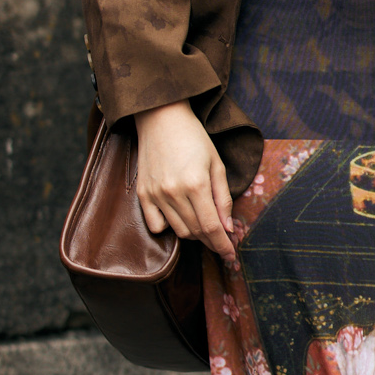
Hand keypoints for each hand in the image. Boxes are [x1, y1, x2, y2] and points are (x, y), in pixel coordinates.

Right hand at [133, 101, 237, 266]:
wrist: (162, 119)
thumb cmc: (194, 138)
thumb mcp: (217, 164)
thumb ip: (223, 199)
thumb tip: (228, 228)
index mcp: (196, 185)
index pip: (212, 228)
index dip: (223, 245)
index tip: (231, 256)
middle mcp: (174, 193)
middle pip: (196, 232)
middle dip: (211, 240)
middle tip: (221, 238)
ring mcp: (156, 195)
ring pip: (178, 231)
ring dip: (194, 234)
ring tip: (203, 224)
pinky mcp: (143, 194)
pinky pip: (156, 225)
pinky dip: (169, 227)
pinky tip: (179, 217)